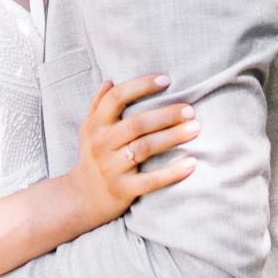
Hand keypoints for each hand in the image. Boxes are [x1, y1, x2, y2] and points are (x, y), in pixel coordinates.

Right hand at [67, 75, 198, 227]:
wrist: (82, 197)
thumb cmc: (92, 155)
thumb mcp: (88, 129)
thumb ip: (98, 104)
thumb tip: (110, 81)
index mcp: (96, 125)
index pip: (116, 98)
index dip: (141, 86)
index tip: (166, 80)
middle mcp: (102, 144)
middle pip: (136, 124)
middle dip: (165, 115)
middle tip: (189, 110)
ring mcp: (111, 168)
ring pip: (145, 148)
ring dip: (172, 137)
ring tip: (195, 129)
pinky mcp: (123, 189)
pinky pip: (150, 180)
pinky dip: (172, 173)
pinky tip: (192, 163)